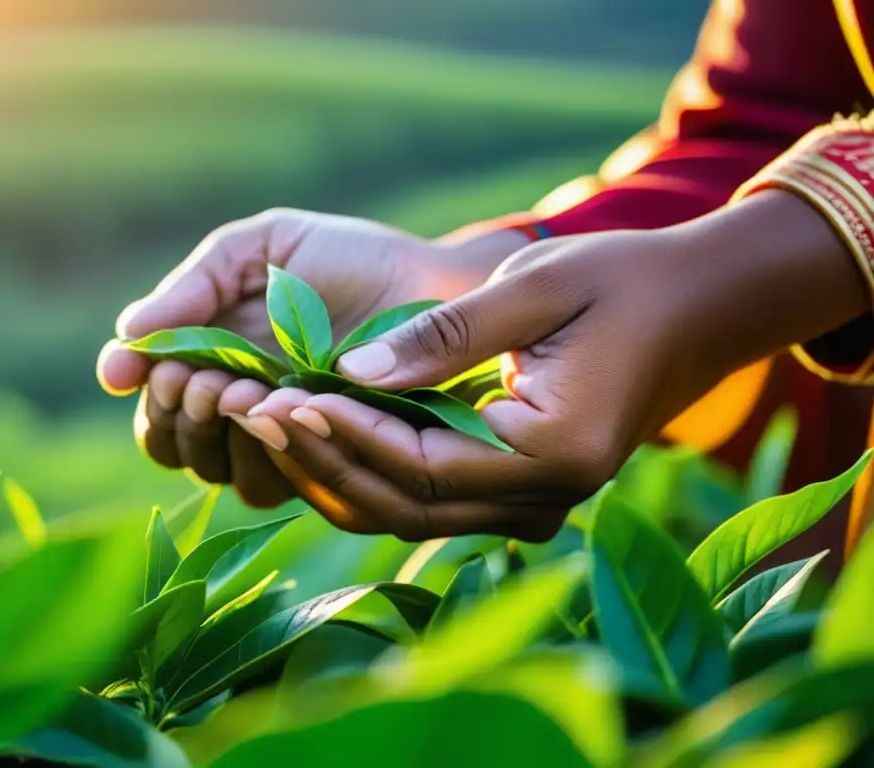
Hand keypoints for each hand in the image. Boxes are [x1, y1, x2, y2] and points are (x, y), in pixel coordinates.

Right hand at [96, 208, 528, 506]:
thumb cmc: (345, 260)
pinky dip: (267, 451)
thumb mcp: (258, 250)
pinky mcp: (328, 457)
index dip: (147, 394)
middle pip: (175, 445)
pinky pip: (279, 482)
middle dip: (179, 414)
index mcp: (215, 356)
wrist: (433, 281)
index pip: (157, 402)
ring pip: (220, 471)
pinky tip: (283, 410)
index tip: (147, 371)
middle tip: (206, 380)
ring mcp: (285, 435)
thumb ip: (193, 289)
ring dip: (219, 436)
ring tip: (245, 391)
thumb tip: (123, 338)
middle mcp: (242, 406)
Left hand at [244, 192, 868, 539]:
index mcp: (555, 454)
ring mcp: (534, 503)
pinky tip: (322, 433)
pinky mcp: (520, 488)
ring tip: (271, 425)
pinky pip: (428, 499)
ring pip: (410, 513)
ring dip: (338, 471)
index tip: (280, 398)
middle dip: (326, 459)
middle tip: (254, 415)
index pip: (424, 465)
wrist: (695, 306)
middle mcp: (545, 499)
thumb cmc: (622, 281)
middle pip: (406, 505)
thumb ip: (442, 337)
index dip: (347, 434)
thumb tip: (349, 373)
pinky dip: (371, 471)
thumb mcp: (533, 289)